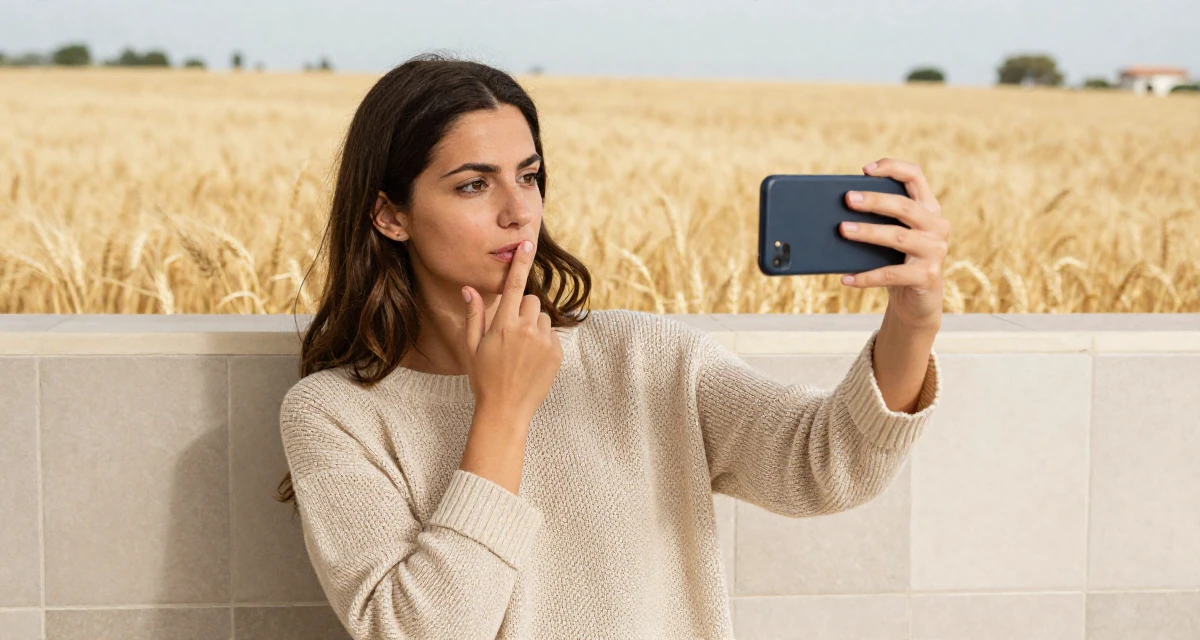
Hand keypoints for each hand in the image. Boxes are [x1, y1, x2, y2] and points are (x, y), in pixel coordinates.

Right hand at [461, 240, 562, 420]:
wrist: (505, 410)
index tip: (528, 243)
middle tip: (512, 332)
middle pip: (532, 300)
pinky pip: (552, 335)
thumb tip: (468, 288)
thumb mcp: (472, 346)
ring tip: (521, 350)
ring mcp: (544, 342)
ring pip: (544, 317)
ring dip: (535, 326)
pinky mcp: (557, 353)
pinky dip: (544, 342)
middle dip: (524, 309)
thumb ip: (473, 314)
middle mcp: (526, 329)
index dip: (521, 262)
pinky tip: (531, 360)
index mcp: (503, 325)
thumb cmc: (484, 378)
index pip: (514, 285)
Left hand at [838, 158, 950, 329]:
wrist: (917, 302)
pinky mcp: (927, 276)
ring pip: (898, 237)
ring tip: (842, 230)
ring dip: (868, 232)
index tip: (865, 170)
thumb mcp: (891, 236)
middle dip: (875, 201)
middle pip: (904, 206)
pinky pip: (891, 274)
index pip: (916, 176)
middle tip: (848, 199)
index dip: (893, 168)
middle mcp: (937, 226)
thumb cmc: (897, 261)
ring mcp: (935, 251)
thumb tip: (836, 211)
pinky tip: (846, 278)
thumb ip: (878, 220)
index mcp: (928, 208)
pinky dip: (866, 277)